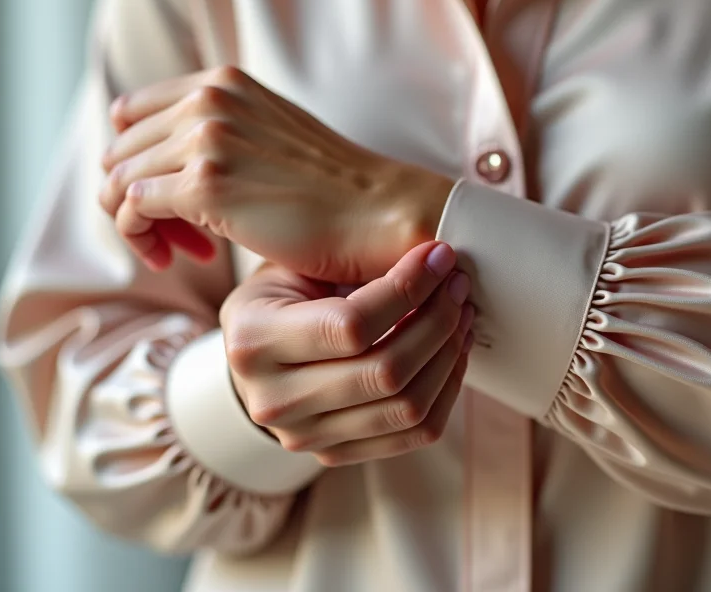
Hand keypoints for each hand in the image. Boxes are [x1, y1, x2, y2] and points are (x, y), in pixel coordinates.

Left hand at [99, 66, 454, 281]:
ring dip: (139, 224)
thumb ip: (221, 133)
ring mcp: (205, 139)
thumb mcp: (269, 136)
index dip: (139, 160)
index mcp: (223, 83)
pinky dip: (143, 239)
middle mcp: (208, 100)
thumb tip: (163, 163)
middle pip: (119, 150)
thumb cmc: (332, 192)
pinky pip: (131, 210)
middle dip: (136, 197)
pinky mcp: (204, 184)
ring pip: (117, 181)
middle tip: (180, 236)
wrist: (381, 214)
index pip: (131, 114)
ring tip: (181, 250)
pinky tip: (181, 258)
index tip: (170, 200)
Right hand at [221, 240, 473, 466]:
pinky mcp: (334, 453)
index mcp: (253, 341)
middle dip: (437, 322)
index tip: (438, 257)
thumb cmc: (278, 295)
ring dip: (448, 356)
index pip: (351, 326)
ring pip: (407, 408)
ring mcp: (304, 436)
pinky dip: (446, 389)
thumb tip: (436, 258)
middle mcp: (274, 400)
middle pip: (387, 373)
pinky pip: (414, 432)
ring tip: (461, 314)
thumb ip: (351, 263)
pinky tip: (452, 351)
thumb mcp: (294, 266)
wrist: (249, 355)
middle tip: (456, 284)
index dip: (408, 290)